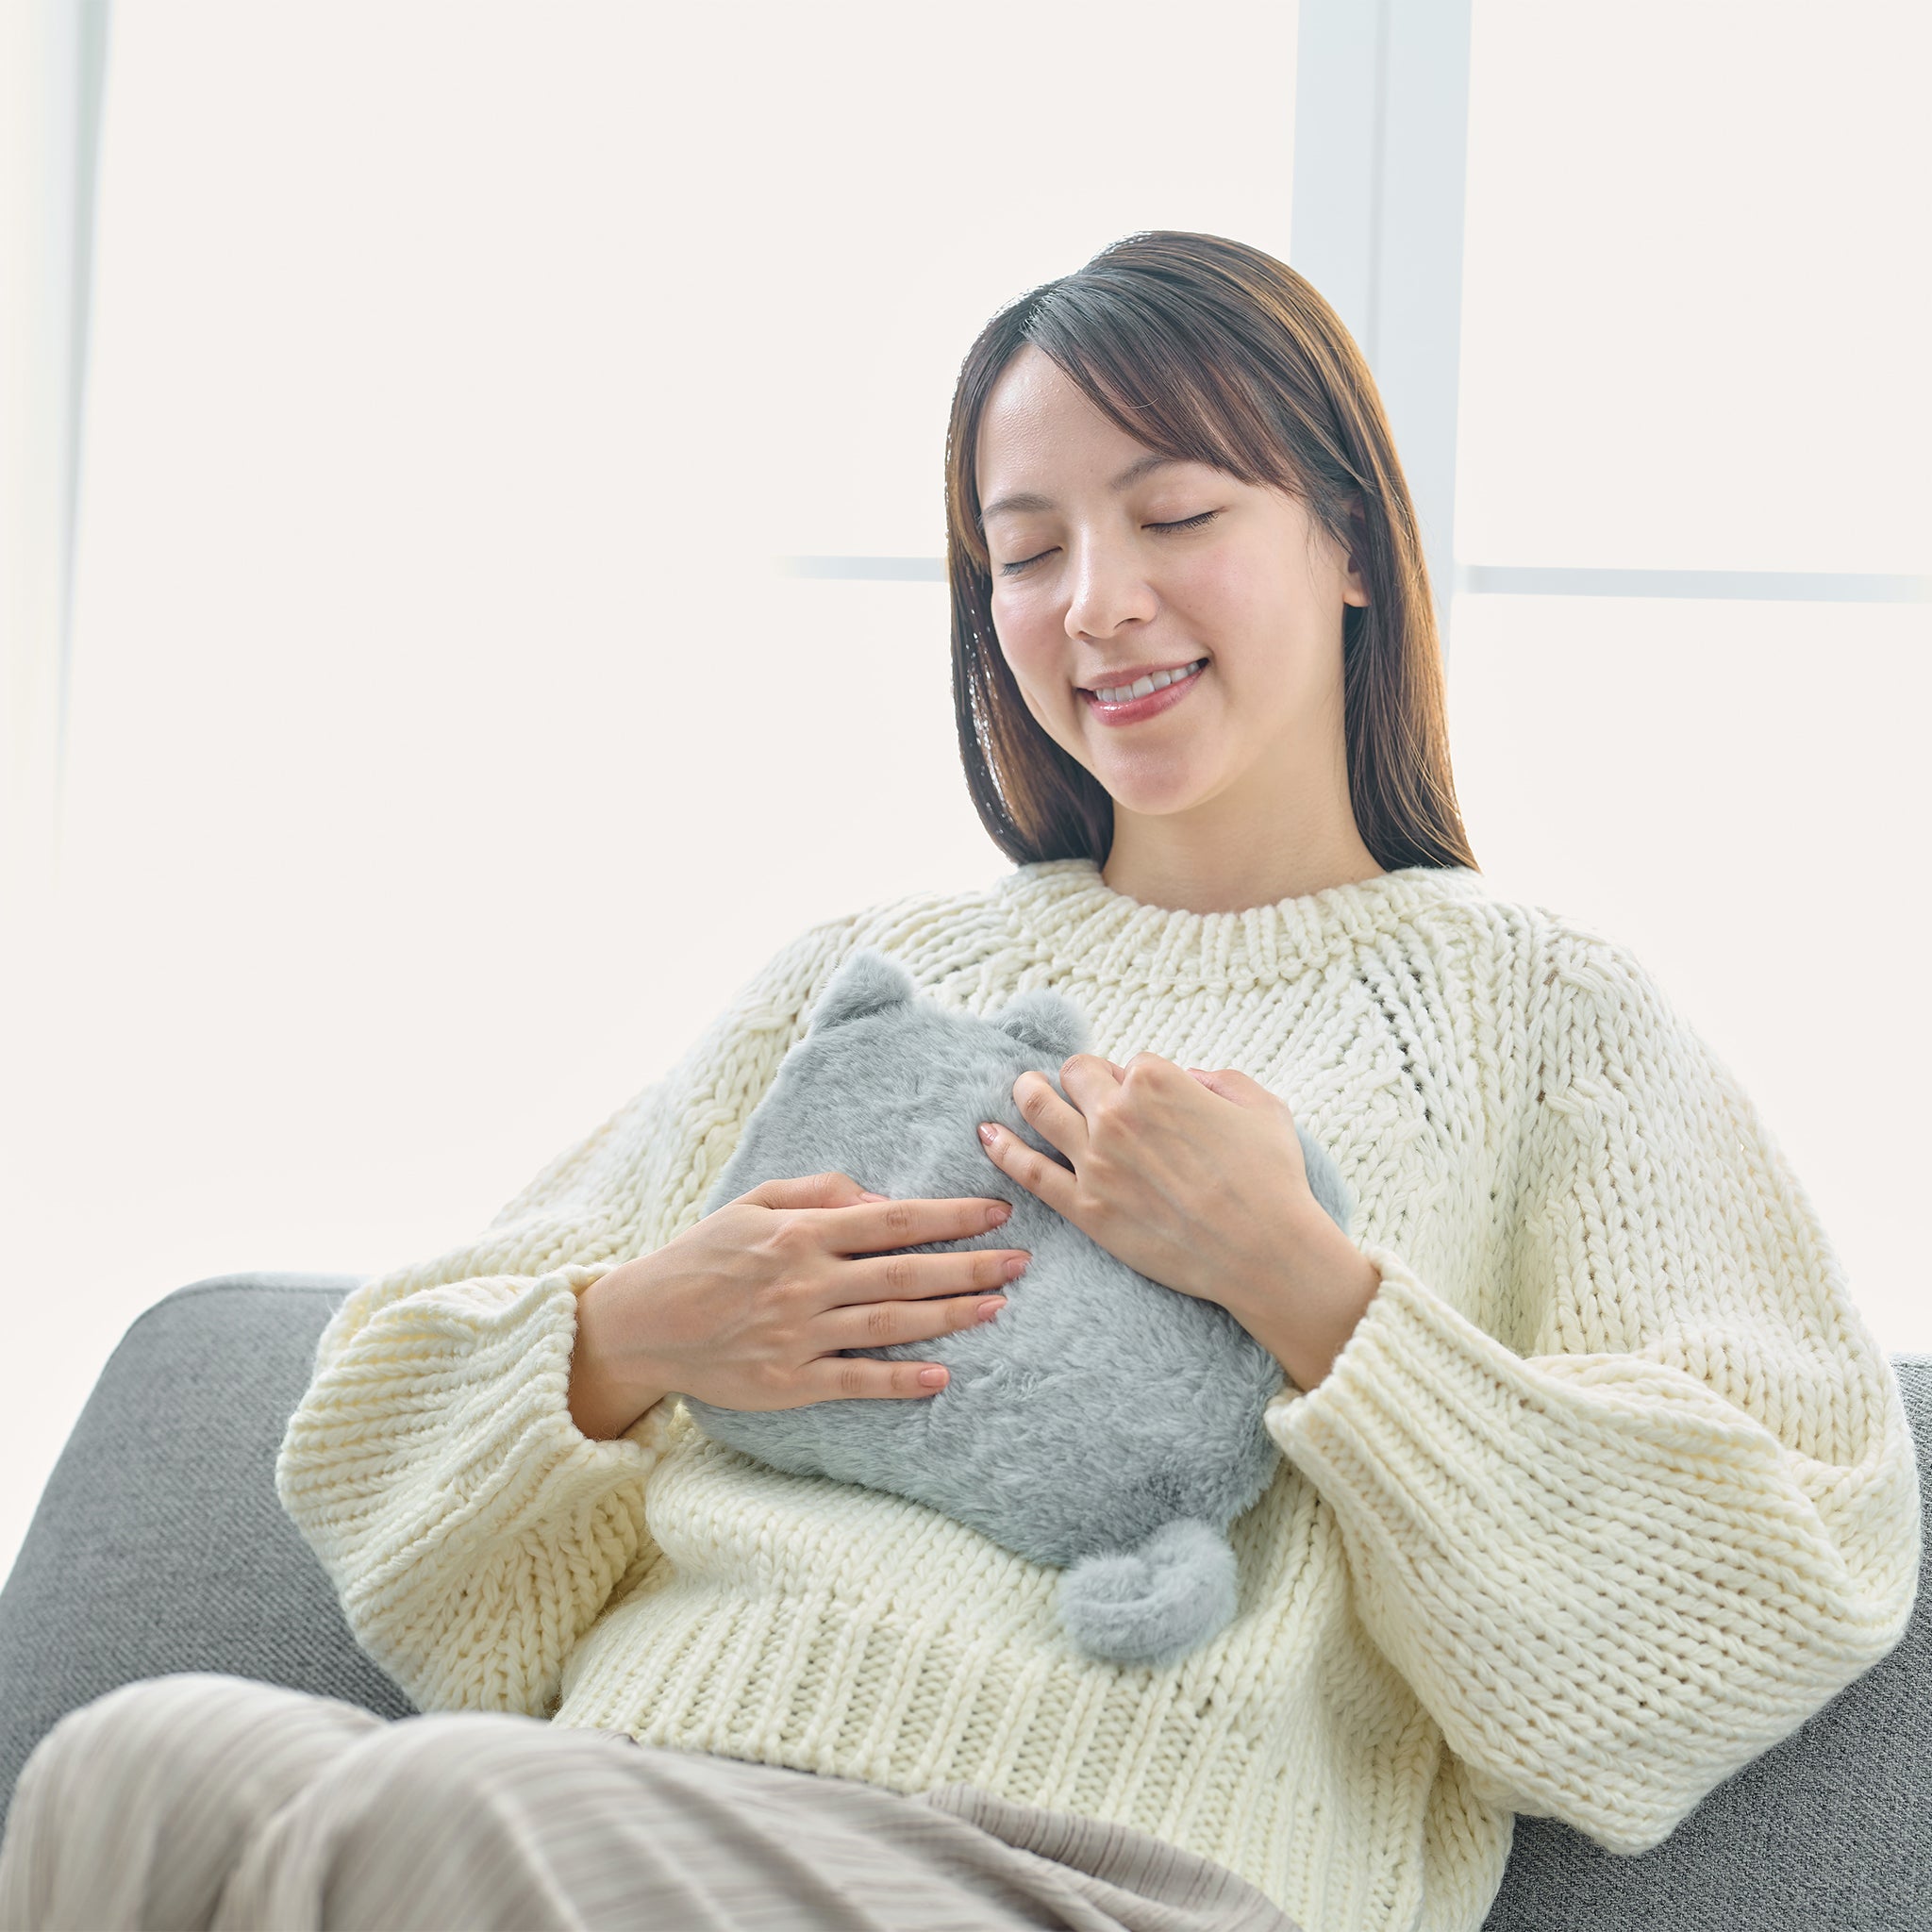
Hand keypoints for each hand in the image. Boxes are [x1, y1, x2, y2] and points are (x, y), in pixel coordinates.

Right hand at [566, 1172, 1030, 1438]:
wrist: (644, 1322)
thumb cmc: (704, 1255)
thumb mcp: (754, 1203)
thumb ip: (818, 1191)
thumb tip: (882, 1197)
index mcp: (801, 1233)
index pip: (892, 1220)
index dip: (949, 1216)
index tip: (996, 1211)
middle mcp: (806, 1281)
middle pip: (905, 1271)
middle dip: (970, 1264)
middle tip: (1021, 1261)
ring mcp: (800, 1334)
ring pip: (891, 1322)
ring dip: (951, 1314)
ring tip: (999, 1307)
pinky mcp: (790, 1382)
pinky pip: (855, 1380)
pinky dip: (900, 1380)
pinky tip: (941, 1377)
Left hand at [976, 1055, 1379, 1389]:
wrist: (1265, 1252)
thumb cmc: (1272, 1179)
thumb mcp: (1261, 1105)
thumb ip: (1219, 1078)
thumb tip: (1187, 1078)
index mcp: (1158, 1079)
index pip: (1123, 1061)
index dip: (1131, 1078)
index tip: (1142, 1098)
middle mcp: (1118, 1112)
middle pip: (1074, 1074)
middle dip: (1078, 1078)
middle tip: (1080, 1090)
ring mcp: (1096, 1160)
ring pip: (1039, 1108)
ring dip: (1027, 1093)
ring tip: (1023, 1090)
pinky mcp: (1085, 1207)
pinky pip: (1029, 1170)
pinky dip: (1003, 1149)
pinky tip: (987, 1135)